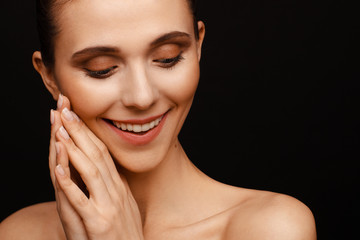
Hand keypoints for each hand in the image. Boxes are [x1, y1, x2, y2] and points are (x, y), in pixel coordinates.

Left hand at [49, 94, 143, 239]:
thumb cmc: (125, 234)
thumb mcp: (122, 205)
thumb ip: (113, 187)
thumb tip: (105, 169)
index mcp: (119, 186)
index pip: (103, 152)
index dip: (88, 132)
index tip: (75, 114)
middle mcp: (116, 192)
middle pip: (97, 155)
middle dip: (79, 131)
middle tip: (66, 109)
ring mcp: (108, 207)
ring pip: (91, 172)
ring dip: (74, 149)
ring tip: (60, 129)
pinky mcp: (99, 225)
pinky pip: (82, 202)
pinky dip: (70, 184)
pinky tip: (59, 169)